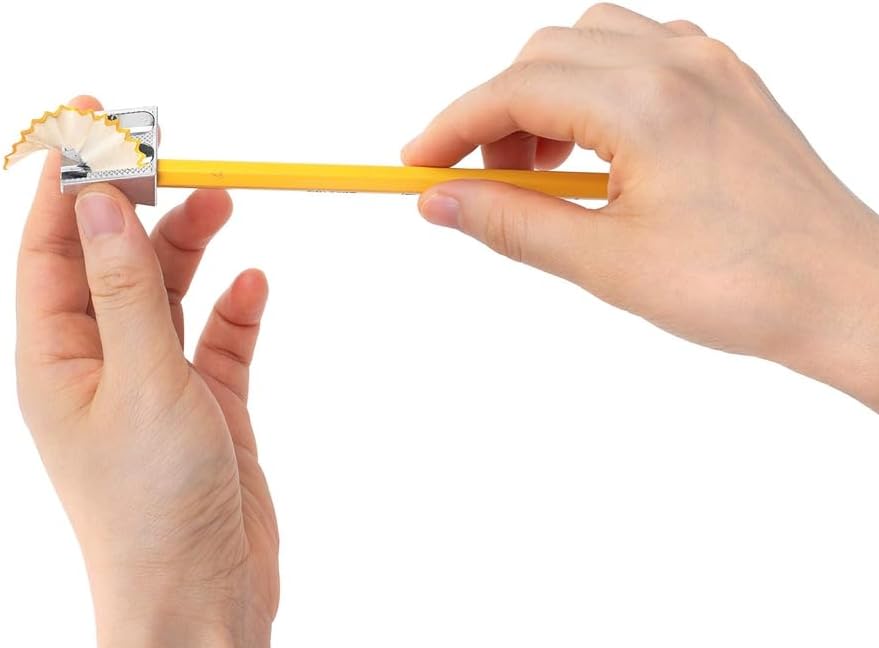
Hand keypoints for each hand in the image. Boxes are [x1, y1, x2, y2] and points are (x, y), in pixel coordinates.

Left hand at [16, 96, 278, 646]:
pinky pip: (219, 339)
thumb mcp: (140, 386)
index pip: (50, 251)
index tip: (95, 122)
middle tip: (183, 162)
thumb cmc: (152, 508)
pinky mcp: (208, 407)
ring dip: (194, 248)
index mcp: (56, 361)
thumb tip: (104, 209)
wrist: (204, 596)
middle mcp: (101, 366)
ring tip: (226, 204)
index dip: (69, 184)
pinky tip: (253, 285)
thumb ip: (129, 294)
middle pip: (116, 263)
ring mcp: (157, 385)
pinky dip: (235, 308)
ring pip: (170, 294)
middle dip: (145, 209)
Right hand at [404, 3, 878, 409]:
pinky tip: (597, 146)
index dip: (451, 127)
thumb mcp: (606, 263)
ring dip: (544, 97)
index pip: (514, 92)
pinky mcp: (726, 81)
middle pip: (544, 57)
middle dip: (495, 115)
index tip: (417, 164)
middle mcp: (678, 63)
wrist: (844, 295)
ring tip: (544, 172)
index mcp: (646, 103)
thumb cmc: (742, 287)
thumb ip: (512, 224)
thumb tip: (439, 202)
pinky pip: (637, 53)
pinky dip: (593, 89)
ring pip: (588, 44)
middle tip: (485, 184)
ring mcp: (709, 64)